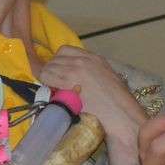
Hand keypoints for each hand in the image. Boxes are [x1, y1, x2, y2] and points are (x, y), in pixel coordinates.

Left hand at [39, 47, 142, 164]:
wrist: (121, 114)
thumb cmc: (117, 104)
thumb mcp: (105, 80)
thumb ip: (89, 75)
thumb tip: (74, 82)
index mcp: (94, 58)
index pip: (65, 51)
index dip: (57, 62)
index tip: (57, 74)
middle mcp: (83, 60)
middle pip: (54, 59)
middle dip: (51, 70)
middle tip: (52, 85)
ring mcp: (75, 69)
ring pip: (48, 67)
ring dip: (46, 78)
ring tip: (51, 91)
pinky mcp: (68, 81)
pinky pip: (46, 76)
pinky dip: (44, 83)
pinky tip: (49, 93)